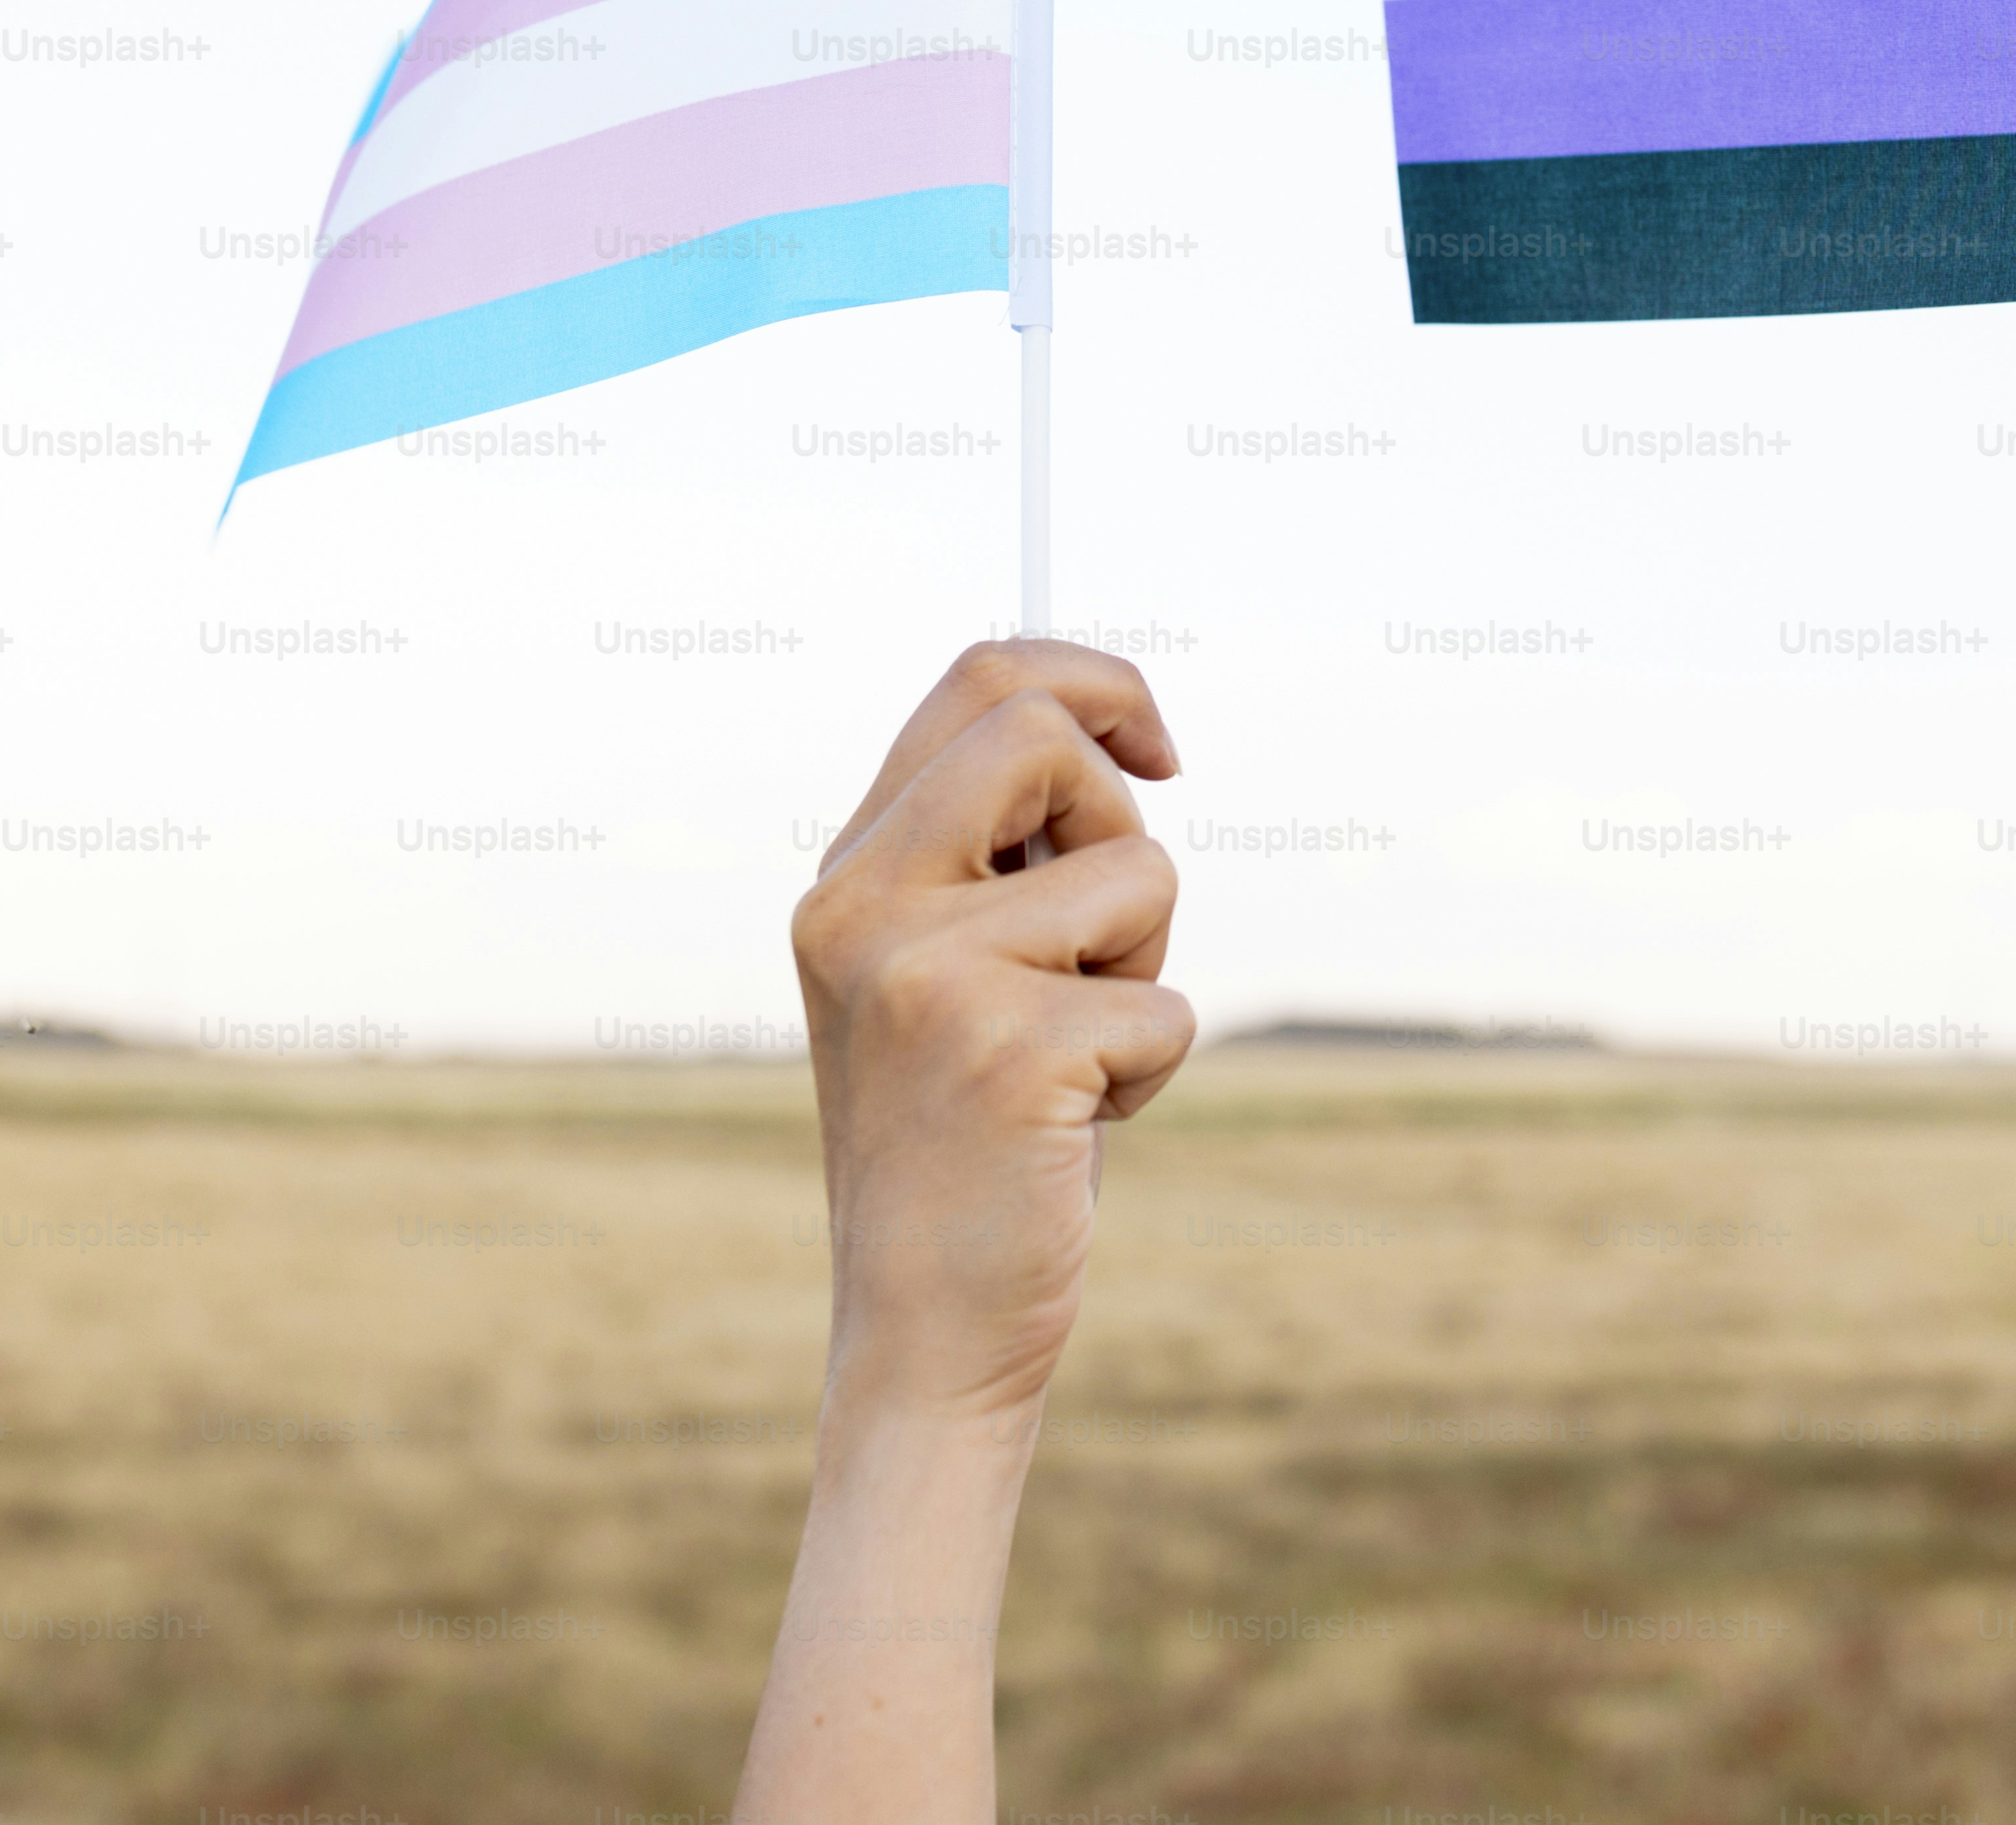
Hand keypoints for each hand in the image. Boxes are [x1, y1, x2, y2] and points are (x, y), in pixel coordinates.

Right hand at [790, 640, 1189, 1424]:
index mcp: (849, 875)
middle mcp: (863, 904)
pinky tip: (1074, 1130)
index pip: (980, 681)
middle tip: (1106, 935)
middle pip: (1043, 733)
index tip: (1156, 752)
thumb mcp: (956, 973)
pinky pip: (1166, 1005)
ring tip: (1072, 1062)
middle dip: (1120, 820)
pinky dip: (1151, 1070)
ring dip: (1144, 971)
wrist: (925, 1334)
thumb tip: (1111, 731)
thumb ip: (995, 858)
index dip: (1097, 684)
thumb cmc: (975, 1145)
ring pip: (1138, 873)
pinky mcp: (1005, 1049)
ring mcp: (926, 973)